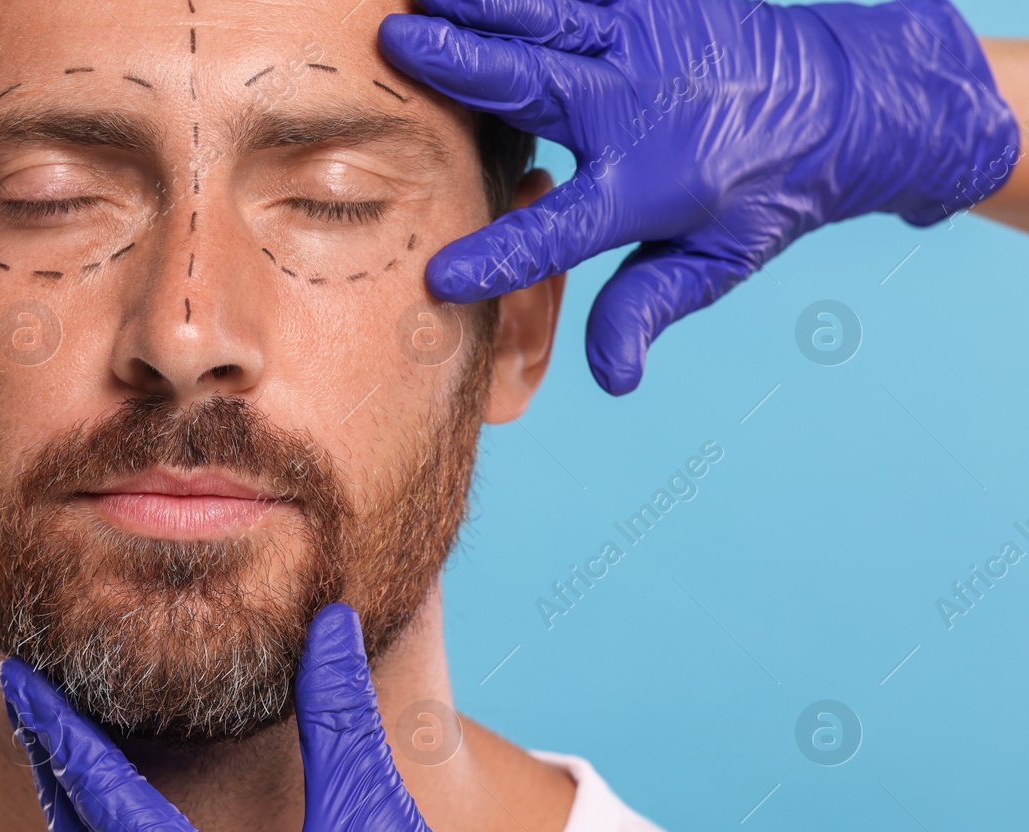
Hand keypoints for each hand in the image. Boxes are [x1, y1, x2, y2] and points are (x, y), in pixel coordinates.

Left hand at [0, 603, 723, 831]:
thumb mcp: (377, 817)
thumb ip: (341, 717)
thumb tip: (331, 623)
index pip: (106, 805)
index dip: (59, 733)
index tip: (18, 678)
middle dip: (54, 770)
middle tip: (28, 699)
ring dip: (87, 810)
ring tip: (72, 743)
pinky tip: (147, 810)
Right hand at [379, 0, 1019, 394]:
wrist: (848, 99)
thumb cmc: (767, 192)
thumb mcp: (713, 263)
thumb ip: (647, 310)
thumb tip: (612, 379)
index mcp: (644, 187)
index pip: (557, 233)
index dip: (498, 258)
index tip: (442, 279)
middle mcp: (636, 109)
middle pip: (534, 86)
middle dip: (463, 65)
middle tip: (398, 43)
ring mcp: (643, 43)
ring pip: (549, 15)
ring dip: (484, 1)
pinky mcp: (652, 2)